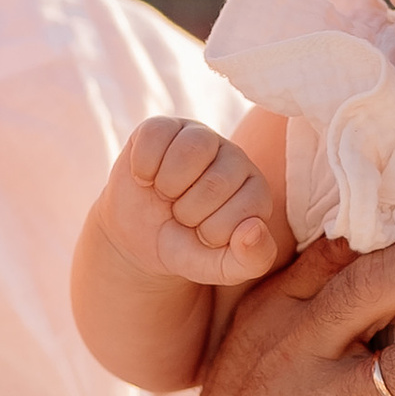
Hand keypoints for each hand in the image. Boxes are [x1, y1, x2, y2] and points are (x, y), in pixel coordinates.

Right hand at [102, 115, 282, 287]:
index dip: (211, 232)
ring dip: (168, 185)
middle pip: (215, 182)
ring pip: (192, 150)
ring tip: (166, 195)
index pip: (241, 213)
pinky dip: (143, 166)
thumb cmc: (186, 248)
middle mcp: (235, 158)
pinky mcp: (166, 127)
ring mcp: (201, 137)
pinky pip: (156, 136)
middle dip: (187, 211)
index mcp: (256, 192)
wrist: (138, 237)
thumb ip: (250, 261)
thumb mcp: (219, 268)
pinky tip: (146, 178)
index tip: (202, 235)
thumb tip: (253, 229)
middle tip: (180, 216)